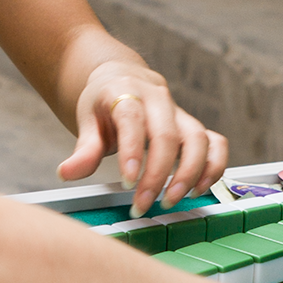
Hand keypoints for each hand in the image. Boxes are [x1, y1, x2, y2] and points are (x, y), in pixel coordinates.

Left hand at [58, 59, 228, 216]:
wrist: (121, 78)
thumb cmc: (103, 103)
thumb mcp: (86, 120)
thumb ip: (83, 149)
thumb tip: (67, 173)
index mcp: (125, 91)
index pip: (132, 118)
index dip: (132, 150)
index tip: (127, 181)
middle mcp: (157, 98)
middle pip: (166, 134)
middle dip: (157, 174)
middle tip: (143, 203)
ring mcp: (179, 112)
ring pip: (197, 139)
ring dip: (189, 173)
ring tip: (172, 200)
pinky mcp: (194, 126)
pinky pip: (215, 143)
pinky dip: (213, 166)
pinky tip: (198, 189)